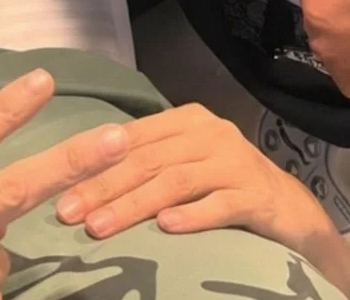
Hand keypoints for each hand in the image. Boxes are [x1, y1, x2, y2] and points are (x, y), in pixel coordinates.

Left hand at [55, 103, 335, 258]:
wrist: (289, 207)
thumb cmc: (223, 182)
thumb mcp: (185, 161)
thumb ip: (148, 160)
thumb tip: (84, 176)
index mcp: (186, 120)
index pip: (132, 139)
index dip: (94, 163)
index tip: (60, 190)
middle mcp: (209, 133)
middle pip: (148, 160)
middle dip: (104, 187)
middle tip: (69, 213)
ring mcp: (234, 161)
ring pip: (175, 181)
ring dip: (133, 205)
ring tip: (100, 227)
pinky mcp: (256, 194)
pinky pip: (219, 204)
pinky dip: (191, 216)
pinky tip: (165, 229)